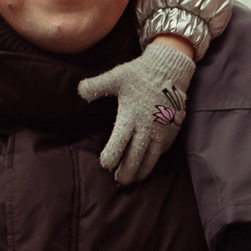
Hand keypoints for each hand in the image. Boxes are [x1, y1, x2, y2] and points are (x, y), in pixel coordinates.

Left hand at [78, 39, 195, 186]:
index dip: (110, 158)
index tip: (105, 164)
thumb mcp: (116, 76)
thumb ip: (96, 86)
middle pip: (135, 159)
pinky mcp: (171, 131)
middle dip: (126, 172)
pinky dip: (154, 160)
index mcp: (130, 117)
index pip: (118, 145)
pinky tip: (148, 163)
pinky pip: (162, 151)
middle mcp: (147, 128)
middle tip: (119, 180)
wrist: (170, 69)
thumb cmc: (140, 74)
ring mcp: (161, 132)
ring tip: (134, 179)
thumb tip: (79, 91)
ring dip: (141, 171)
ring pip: (151, 159)